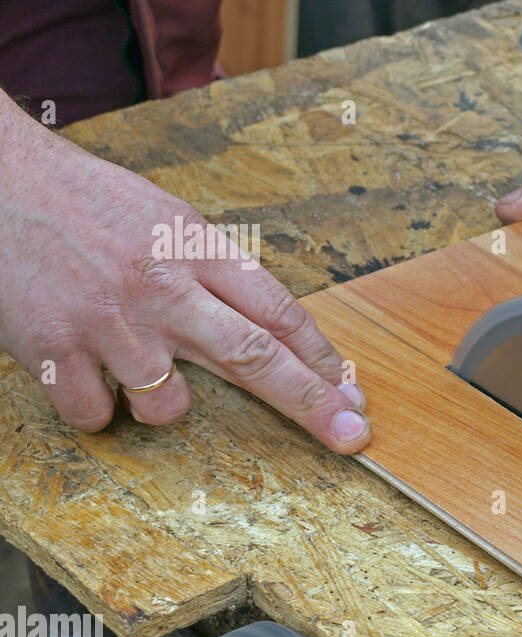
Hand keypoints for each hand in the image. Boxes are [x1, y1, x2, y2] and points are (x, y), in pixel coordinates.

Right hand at [0, 95, 369, 452]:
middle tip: (351, 435)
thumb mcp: (167, 218)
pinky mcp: (55, 349)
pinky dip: (98, 409)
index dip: (321, 359)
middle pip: (255, 357)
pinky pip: (99, 417)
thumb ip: (217, 272)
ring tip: (133, 361)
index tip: (351, 393)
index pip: (278, 311)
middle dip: (311, 403)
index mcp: (195, 246)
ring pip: (171, 407)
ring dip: (165, 404)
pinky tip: (84, 371)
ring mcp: (109, 321)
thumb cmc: (85, 201)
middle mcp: (162, 285)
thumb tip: (275, 332)